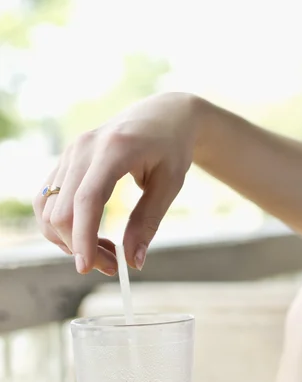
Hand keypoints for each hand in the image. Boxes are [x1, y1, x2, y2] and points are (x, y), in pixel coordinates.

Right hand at [33, 92, 202, 274]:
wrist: (164, 115)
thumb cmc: (172, 148)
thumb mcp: (170, 185)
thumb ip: (148, 221)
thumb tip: (133, 261)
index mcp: (113, 150)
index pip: (86, 200)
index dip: (83, 237)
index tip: (87, 267)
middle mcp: (83, 148)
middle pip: (61, 210)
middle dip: (79, 246)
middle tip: (112, 266)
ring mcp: (70, 152)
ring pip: (48, 208)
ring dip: (69, 238)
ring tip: (106, 250)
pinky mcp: (66, 160)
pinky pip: (50, 200)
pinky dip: (65, 225)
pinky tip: (92, 234)